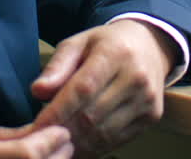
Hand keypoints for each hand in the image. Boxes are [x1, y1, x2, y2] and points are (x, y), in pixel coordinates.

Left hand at [31, 19, 177, 157]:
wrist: (149, 46)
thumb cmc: (106, 44)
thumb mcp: (78, 44)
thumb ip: (57, 66)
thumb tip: (38, 91)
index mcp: (115, 52)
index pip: (83, 88)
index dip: (58, 110)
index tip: (38, 125)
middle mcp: (136, 76)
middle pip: (92, 115)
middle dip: (64, 129)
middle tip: (43, 136)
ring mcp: (147, 99)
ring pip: (104, 132)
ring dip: (77, 142)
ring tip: (58, 141)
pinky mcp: (153, 116)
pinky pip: (118, 140)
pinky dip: (95, 146)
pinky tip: (79, 143)